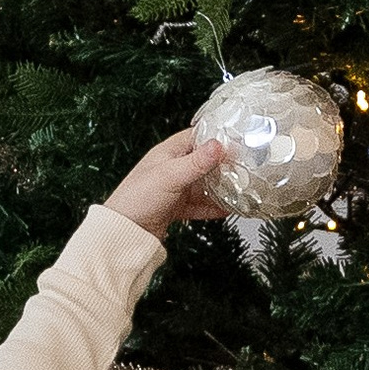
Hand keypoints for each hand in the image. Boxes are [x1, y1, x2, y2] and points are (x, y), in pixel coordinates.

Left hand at [106, 131, 231, 235]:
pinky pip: (199, 204)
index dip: (215, 137)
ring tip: (240, 189)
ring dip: (219, 188)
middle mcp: (171, 168)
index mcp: (167, 153)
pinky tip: (226, 209)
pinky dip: (212, 207)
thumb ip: (196, 162)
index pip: (195, 137)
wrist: (124, 232)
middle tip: (243, 167)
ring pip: (203, 184)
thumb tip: (218, 145)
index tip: (236, 141)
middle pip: (203, 162)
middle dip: (222, 165)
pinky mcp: (176, 207)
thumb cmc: (136, 199)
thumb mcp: (170, 176)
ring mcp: (175, 188)